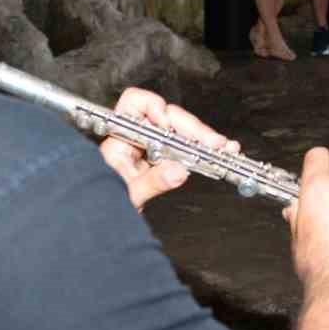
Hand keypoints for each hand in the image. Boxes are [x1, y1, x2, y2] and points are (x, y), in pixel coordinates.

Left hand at [100, 88, 239, 211]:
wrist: (106, 225)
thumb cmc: (105, 207)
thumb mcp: (128, 197)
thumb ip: (152, 183)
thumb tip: (177, 170)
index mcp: (118, 142)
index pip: (133, 105)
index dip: (153, 106)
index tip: (167, 123)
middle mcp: (136, 139)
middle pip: (167, 117)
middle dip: (192, 128)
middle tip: (212, 142)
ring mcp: (152, 147)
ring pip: (181, 130)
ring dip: (204, 137)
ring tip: (223, 147)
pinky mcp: (165, 158)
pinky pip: (187, 145)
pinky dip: (205, 147)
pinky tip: (221, 151)